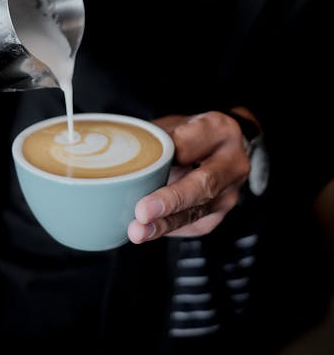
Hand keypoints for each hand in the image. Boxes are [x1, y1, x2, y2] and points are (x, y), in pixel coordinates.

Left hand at [128, 110, 253, 242]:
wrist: (224, 147)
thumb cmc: (192, 133)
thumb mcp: (176, 123)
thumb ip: (157, 139)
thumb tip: (121, 157)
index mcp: (219, 129)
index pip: (190, 144)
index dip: (166, 157)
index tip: (144, 168)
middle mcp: (232, 163)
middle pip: (203, 184)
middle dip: (171, 200)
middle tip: (143, 211)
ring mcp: (229, 193)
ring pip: (197, 212)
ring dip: (165, 224)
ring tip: (139, 231)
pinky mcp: (219, 215)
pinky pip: (192, 226)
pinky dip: (168, 228)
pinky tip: (149, 229)